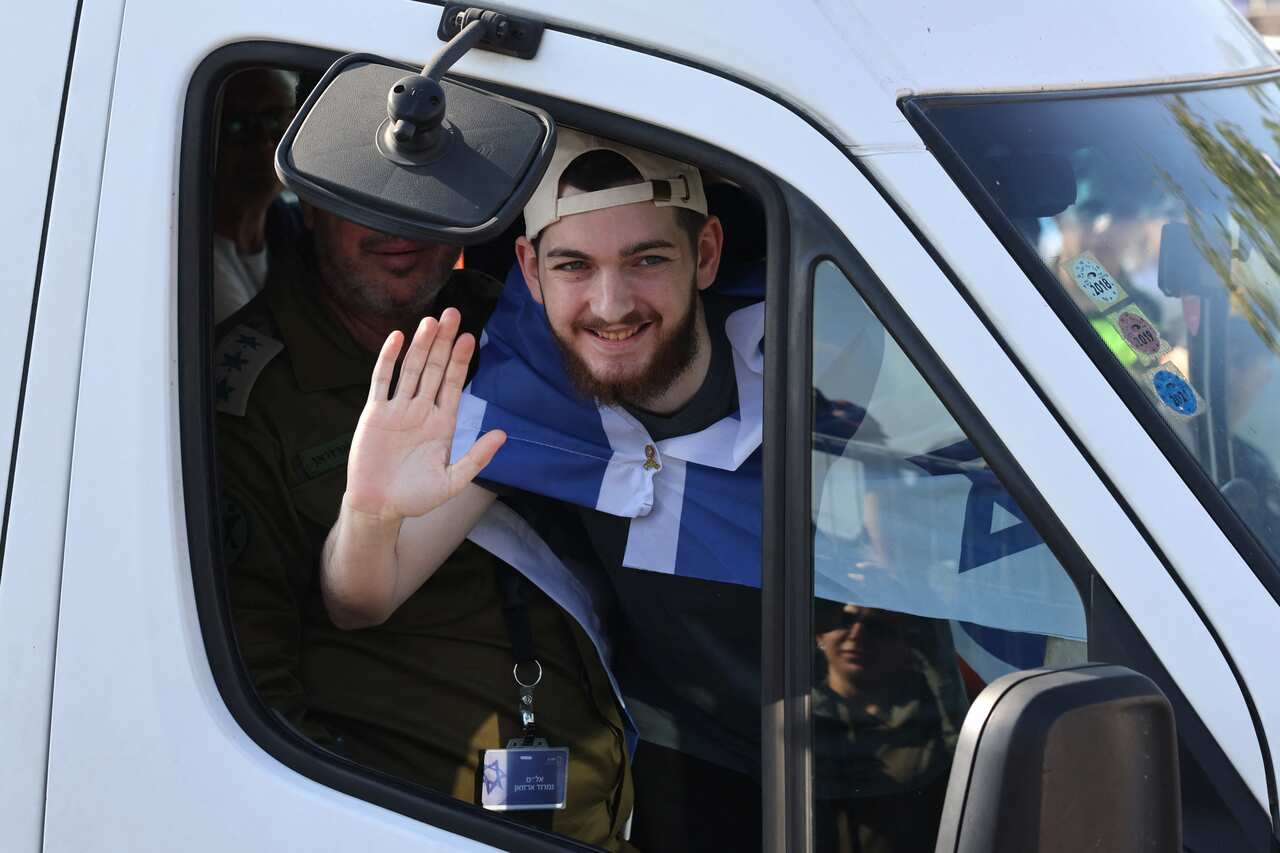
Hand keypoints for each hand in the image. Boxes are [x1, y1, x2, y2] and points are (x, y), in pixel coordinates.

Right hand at [343, 307, 505, 522]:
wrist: (379, 508)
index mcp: (442, 423)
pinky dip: (388, 359)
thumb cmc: (416, 497)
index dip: (460, 361)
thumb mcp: (452, 481)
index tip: (469, 337)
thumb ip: (477, 458)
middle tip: (453, 314)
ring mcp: (398, 410)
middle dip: (443, 342)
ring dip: (420, 345)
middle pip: (433, 369)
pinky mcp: (375, 413)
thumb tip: (503, 434)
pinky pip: (382, 381)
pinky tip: (397, 338)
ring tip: (430, 321)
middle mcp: (421, 411)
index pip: (452, 384)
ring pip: (410, 370)